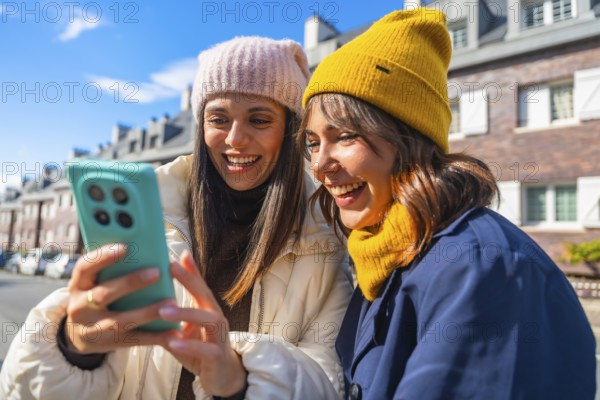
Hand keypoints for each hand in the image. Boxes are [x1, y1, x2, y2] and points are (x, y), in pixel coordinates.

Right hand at [64, 243, 176, 353]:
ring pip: (121, 321)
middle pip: (104, 294)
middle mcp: (80, 307)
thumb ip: (112, 268)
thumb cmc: (96, 295)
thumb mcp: (94, 282)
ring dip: (148, 312)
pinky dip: (155, 337)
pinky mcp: (108, 345)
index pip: (85, 268)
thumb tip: (144, 248)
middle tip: (157, 272)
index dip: (103, 257)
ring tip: (172, 303)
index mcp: (78, 285)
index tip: (125, 247)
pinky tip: (174, 330)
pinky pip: (134, 340)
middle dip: (130, 283)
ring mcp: (93, 329)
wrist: (78, 334)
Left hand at [159, 251, 247, 396]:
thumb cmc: (201, 348)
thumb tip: (147, 298)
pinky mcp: (217, 357)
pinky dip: (189, 345)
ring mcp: (220, 336)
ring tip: (163, 310)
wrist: (222, 376)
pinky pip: (205, 349)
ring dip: (186, 313)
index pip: (199, 286)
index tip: (176, 254)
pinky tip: (174, 342)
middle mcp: (216, 318)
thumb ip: (173, 314)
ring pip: (208, 320)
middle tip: (169, 268)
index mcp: (207, 310)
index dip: (190, 270)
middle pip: (205, 295)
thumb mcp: (186, 328)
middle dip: (189, 280)